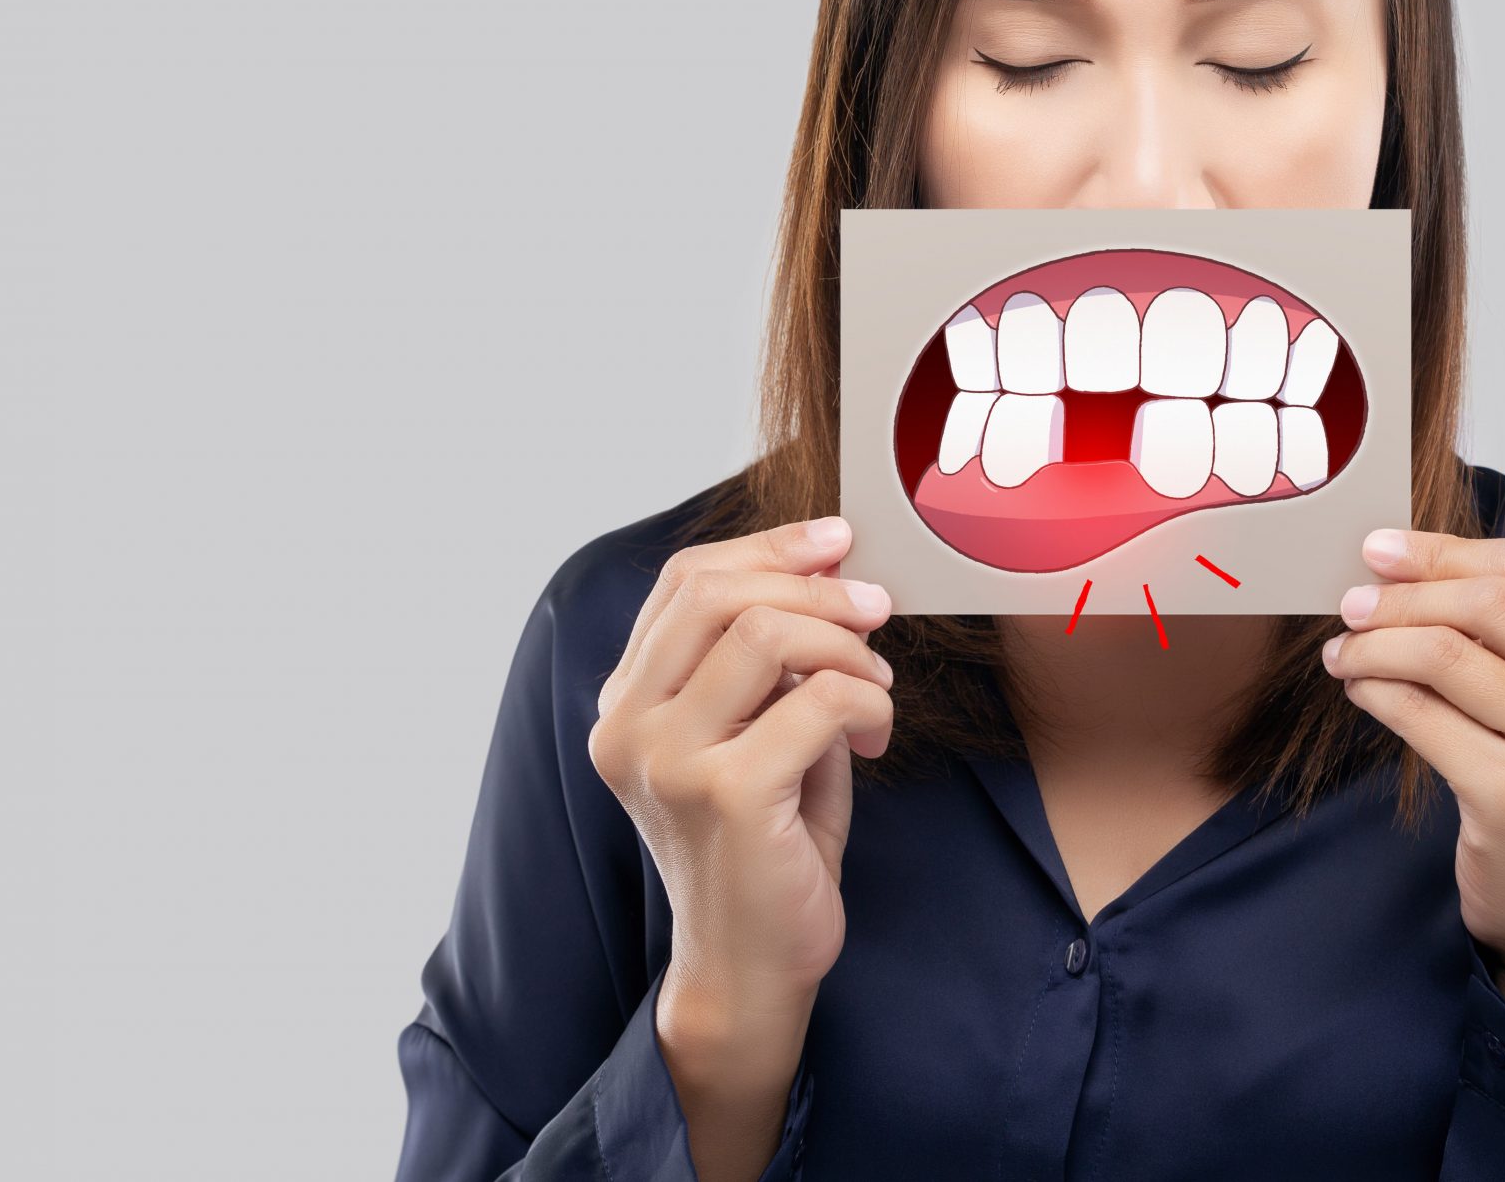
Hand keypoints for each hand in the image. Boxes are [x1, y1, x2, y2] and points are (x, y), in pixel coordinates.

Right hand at [587, 514, 897, 1017]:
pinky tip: (874, 735)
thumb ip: (771, 657)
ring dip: (847, 649)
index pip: (685, 581)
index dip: (768, 546)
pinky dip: (866, 702)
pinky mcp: (725, 794)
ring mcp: (668, 761)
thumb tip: (832, 564)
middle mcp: (629, 726)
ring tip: (876, 690)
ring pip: (767, 633)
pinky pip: (816, 699)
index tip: (838, 540)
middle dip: (816, 586)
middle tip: (878, 607)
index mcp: (627, 702)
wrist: (751, 964)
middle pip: (719, 592)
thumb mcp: (757, 730)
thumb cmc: (766, 843)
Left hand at [1322, 527, 1504, 1048]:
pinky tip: (1359, 690)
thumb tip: (1403, 561)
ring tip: (1344, 652)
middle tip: (1350, 602)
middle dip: (1405, 594)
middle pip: (1489, 604)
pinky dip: (1377, 692)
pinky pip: (1423, 718)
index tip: (1380, 548)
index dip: (1444, 551)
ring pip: (1447, 657)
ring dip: (1376, 644)